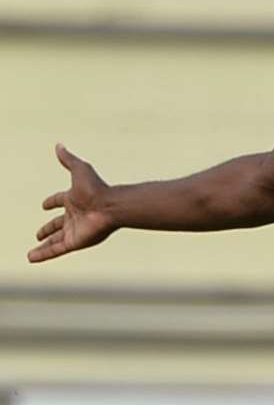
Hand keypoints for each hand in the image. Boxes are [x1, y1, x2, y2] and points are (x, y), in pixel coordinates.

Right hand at [28, 144, 116, 262]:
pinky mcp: (74, 242)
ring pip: (55, 240)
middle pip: (58, 224)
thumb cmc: (97, 188)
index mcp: (75, 199)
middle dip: (48, 228)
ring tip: (31, 253)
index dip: (52, 202)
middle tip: (38, 233)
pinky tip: (31, 258)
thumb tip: (59, 145)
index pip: (60, 201)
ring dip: (44, 246)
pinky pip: (55, 250)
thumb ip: (68, 160)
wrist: (110, 206)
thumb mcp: (80, 170)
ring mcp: (75, 230)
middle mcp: (75, 216)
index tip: (44, 205)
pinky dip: (43, 254)